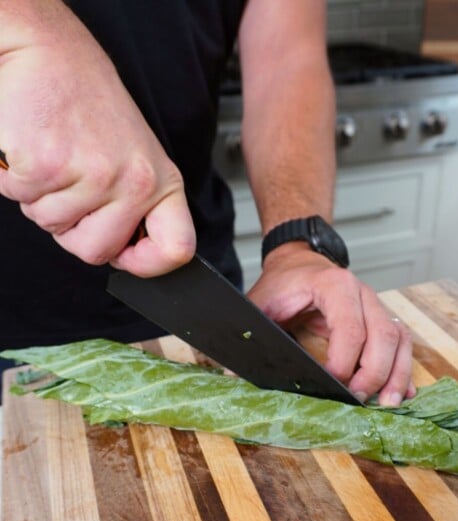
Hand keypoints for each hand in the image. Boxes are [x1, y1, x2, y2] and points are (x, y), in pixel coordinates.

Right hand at [0, 13, 194, 275]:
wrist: (50, 54)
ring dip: (38, 195)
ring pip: (50, 224)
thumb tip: (126, 254)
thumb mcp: (133, 156)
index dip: (147, 265)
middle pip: (96, 251)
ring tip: (51, 153)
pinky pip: (18, 197)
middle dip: (70, 229)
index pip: (176, 249)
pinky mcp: (46, 167)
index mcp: (161, 182)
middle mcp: (134, 182)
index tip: (126, 257)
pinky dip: (11, 176)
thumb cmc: (88, 105)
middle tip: (68, 186)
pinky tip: (29, 144)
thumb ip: (133, 204)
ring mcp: (92, 176)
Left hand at [248, 244, 414, 405]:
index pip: (351, 326)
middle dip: (375, 372)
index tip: (332, 384)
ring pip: (399, 340)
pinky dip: (403, 369)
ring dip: (397, 374)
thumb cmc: (283, 285)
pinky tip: (403, 392)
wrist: (300, 264)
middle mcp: (364, 294)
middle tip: (358, 400)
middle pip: (384, 335)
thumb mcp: (261, 304)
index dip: (345, 360)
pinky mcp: (382, 319)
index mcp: (336, 285)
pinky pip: (402, 344)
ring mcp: (377, 306)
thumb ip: (254, 335)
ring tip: (389, 404)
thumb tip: (234, 375)